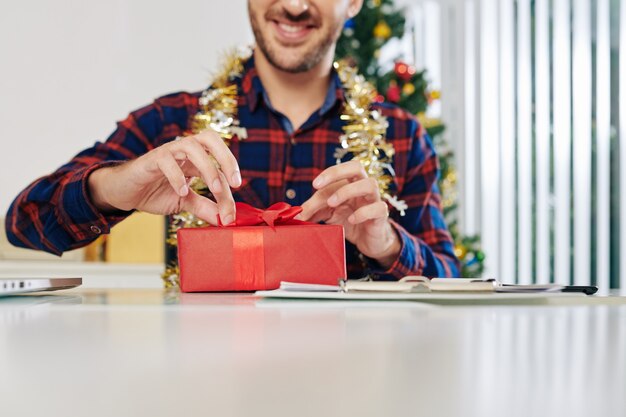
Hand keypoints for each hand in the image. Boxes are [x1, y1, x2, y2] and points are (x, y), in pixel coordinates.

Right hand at [88, 130, 240, 224]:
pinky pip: (167, 160)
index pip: (219, 168)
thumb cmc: (154, 192)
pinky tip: (182, 192)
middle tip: (235, 183)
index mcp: (196, 159)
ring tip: (214, 189)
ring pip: (192, 145)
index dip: (228, 191)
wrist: (125, 193)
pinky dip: (178, 176)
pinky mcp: (151, 159)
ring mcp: (168, 152)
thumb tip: (226, 221)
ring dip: (207, 167)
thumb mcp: (184, 203)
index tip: (232, 213)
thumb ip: (204, 207)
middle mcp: (184, 151)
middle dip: (227, 158)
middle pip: (210, 139)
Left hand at [296, 161, 400, 268]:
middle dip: (336, 172)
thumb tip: (293, 215)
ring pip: (370, 184)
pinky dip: (363, 212)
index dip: (325, 177)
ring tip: (332, 204)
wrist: (369, 241)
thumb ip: (313, 211)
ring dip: (348, 191)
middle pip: (356, 166)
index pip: (338, 174)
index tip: (313, 185)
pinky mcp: (381, 215)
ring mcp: (374, 200)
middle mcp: (363, 187)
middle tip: (318, 186)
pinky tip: (351, 220)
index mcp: (350, 182)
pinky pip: (378, 208)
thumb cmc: (348, 221)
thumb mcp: (327, 214)